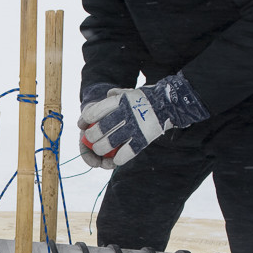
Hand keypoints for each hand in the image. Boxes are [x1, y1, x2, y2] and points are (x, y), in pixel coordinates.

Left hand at [78, 73, 209, 166]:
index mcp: (119, 101)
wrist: (169, 103)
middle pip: (99, 129)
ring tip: (100, 150)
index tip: (82, 124)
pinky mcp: (142, 139)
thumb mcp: (129, 92)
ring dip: (101, 149)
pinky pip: (126, 153)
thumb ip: (115, 95)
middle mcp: (124, 114)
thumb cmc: (145, 98)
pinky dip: (118, 159)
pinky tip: (115, 160)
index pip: (94, 112)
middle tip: (91, 139)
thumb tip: (105, 96)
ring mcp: (134, 127)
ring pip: (109, 143)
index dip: (85, 119)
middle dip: (91, 137)